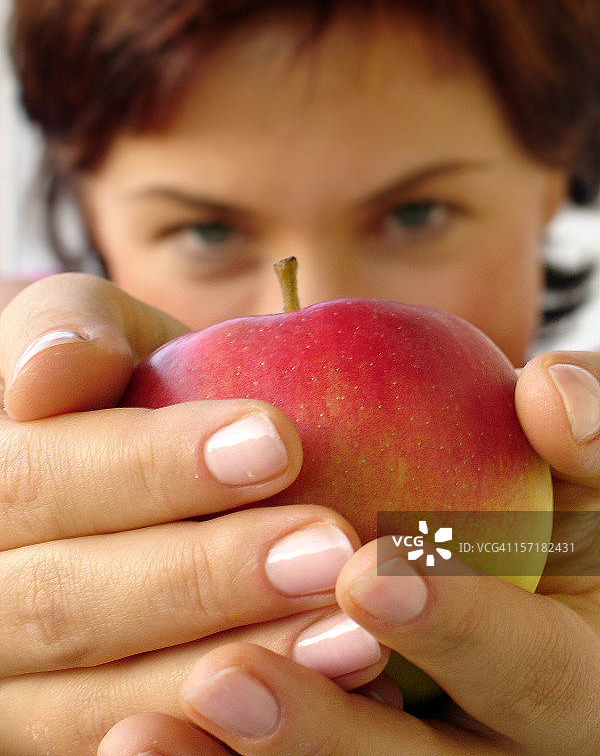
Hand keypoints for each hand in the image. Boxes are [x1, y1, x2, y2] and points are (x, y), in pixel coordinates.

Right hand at [0, 274, 387, 754]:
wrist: (111, 460)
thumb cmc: (115, 383)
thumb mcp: (92, 334)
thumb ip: (64, 328)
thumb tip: (49, 371)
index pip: (37, 481)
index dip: (152, 467)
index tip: (279, 440)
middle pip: (67, 606)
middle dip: (204, 579)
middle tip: (328, 548)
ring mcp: (15, 683)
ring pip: (104, 700)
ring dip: (235, 671)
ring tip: (356, 638)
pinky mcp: (65, 728)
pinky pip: (145, 750)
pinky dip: (233, 739)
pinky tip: (336, 696)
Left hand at [99, 350, 599, 755]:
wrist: (477, 550)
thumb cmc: (545, 504)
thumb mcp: (583, 471)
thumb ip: (586, 436)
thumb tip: (550, 388)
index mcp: (564, 670)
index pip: (534, 669)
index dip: (461, 628)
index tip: (369, 573)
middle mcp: (496, 739)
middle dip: (330, 729)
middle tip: (227, 678)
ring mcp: (418, 748)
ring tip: (147, 727)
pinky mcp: (354, 743)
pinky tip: (136, 737)